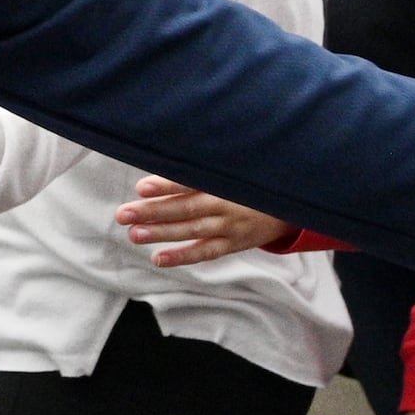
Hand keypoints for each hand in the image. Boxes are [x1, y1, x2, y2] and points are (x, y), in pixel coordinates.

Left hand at [115, 176, 289, 266]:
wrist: (290, 204)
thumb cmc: (248, 181)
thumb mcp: (231, 168)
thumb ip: (202, 167)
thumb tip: (162, 156)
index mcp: (224, 181)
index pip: (191, 183)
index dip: (167, 186)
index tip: (142, 187)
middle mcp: (226, 204)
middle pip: (186, 209)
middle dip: (153, 212)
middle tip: (123, 214)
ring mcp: (230, 226)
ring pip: (192, 231)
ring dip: (162, 234)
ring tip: (134, 234)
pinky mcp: (233, 244)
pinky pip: (206, 252)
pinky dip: (183, 256)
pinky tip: (158, 258)